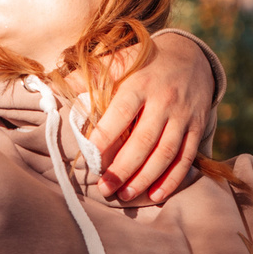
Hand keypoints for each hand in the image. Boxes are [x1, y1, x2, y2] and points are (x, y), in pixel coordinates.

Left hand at [94, 36, 217, 203]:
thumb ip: (90, 74)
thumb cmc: (146, 65)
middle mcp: (164, 100)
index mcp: (141, 83)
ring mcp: (183, 115)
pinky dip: (172, 179)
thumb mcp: (120, 61)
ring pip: (166, 153)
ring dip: (145, 178)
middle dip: (123, 168)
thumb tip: (54, 82)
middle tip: (105, 188)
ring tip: (125, 195)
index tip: (90, 158)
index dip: (106, 136)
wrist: (192, 58)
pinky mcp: (198, 128)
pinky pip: (186, 158)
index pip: (122, 112)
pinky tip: (156, 195)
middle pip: (144, 139)